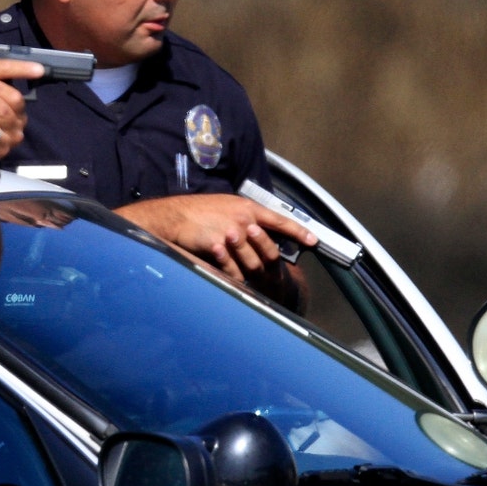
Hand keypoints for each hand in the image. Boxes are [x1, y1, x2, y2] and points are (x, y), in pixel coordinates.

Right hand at [116, 193, 317, 283]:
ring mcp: (231, 233)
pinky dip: (234, 278)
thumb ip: (245, 217)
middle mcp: (243, 220)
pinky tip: (228, 276)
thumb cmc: (197, 212)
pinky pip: (234, 272)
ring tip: (246, 278)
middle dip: (268, 264)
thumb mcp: (226, 206)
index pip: (280, 220)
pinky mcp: (219, 247)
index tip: (313, 242)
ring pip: (252, 264)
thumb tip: (259, 232)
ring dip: (249, 273)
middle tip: (267, 274)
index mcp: (247, 208)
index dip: (298, 232)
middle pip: (268, 250)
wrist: (173, 217)